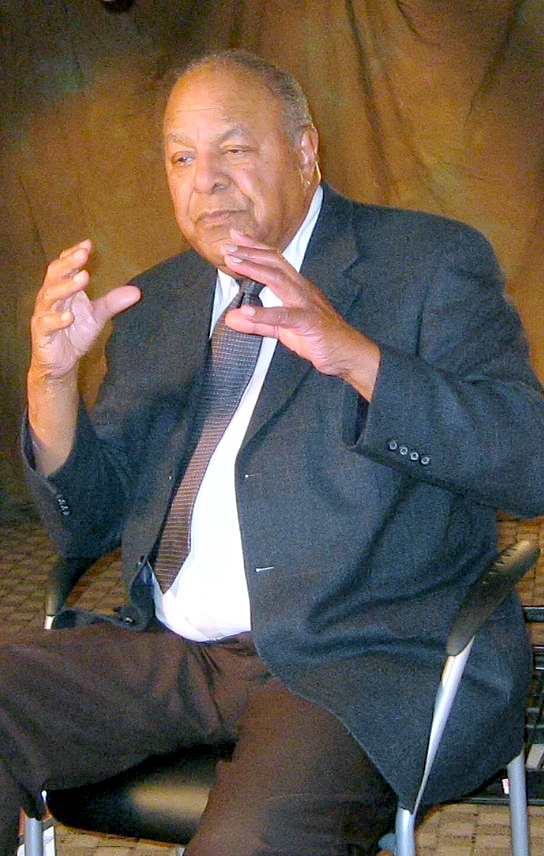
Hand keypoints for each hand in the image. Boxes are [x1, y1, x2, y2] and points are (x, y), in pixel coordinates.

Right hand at [29, 239, 140, 382]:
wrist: (60, 362)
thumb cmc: (74, 333)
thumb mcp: (97, 316)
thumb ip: (113, 302)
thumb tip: (137, 291)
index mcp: (63, 289)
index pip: (64, 266)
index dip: (73, 254)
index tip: (88, 244)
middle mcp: (50, 298)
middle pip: (55, 275)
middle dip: (69, 264)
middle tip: (83, 254)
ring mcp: (44, 314)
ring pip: (50, 296)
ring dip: (67, 286)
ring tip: (83, 278)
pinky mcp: (42, 333)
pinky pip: (47, 323)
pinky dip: (57, 319)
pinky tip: (69, 316)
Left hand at [222, 229, 380, 399]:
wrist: (347, 353)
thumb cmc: (319, 337)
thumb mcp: (281, 329)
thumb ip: (257, 322)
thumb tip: (231, 318)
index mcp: (297, 288)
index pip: (275, 261)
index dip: (255, 248)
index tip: (235, 237)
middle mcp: (301, 289)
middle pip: (274, 263)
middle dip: (250, 252)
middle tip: (228, 246)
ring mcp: (305, 304)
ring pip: (278, 280)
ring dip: (254, 269)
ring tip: (234, 263)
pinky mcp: (307, 322)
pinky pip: (284, 316)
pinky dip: (264, 313)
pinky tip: (246, 310)